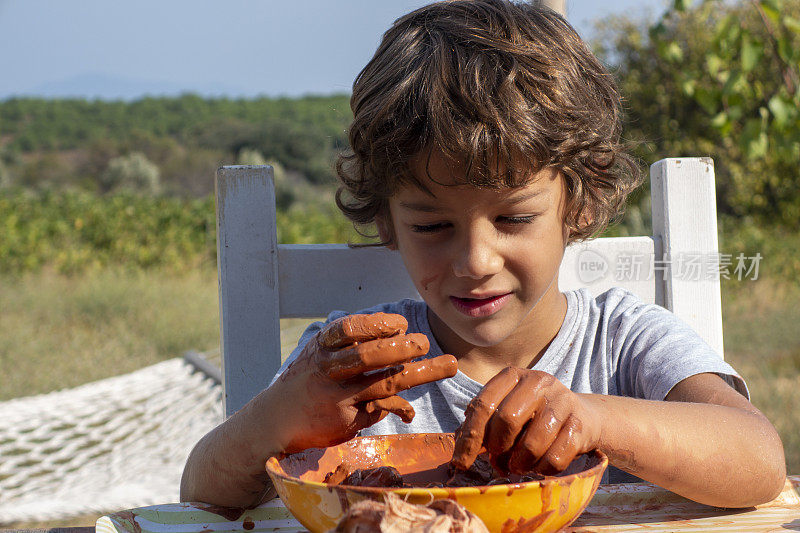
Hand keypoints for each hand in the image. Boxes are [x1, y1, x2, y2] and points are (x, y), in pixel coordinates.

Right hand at [266, 312, 457, 452]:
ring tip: (447, 364)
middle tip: (425, 342)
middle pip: (370, 355)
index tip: (400, 324)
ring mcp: (338, 396)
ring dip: (421, 373)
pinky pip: (382, 409)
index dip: (377, 325)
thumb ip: (356, 345)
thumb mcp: (323, 352)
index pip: (349, 329)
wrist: (277, 419)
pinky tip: (409, 412)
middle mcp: (329, 369)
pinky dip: (401, 407)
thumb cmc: (310, 378)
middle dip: (403, 348)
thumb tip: (402, 337)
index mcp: (323, 346)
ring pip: (385, 382)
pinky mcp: (346, 419)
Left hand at [451, 368, 599, 474]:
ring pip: (533, 442)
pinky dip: (543, 469)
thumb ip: (481, 424)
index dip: (470, 436)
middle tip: (498, 462)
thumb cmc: (532, 417)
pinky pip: (556, 458)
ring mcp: (562, 400)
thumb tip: (459, 450)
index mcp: (512, 376)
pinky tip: (540, 466)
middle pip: (507, 419)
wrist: (582, 417)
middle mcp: (538, 381)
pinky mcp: (580, 424)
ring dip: (521, 463)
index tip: (461, 462)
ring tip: (518, 466)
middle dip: (498, 448)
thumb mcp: (505, 410)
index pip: (483, 404)